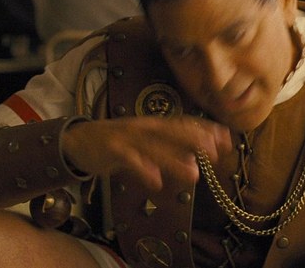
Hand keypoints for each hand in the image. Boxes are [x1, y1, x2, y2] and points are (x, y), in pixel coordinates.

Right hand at [62, 115, 231, 190]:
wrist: (77, 141)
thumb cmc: (117, 143)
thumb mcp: (145, 143)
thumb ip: (168, 150)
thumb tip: (195, 161)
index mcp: (154, 124)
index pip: (184, 124)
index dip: (205, 129)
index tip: (227, 138)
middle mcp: (144, 127)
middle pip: (173, 131)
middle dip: (196, 139)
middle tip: (217, 150)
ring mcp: (128, 137)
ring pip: (155, 147)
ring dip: (175, 160)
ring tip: (194, 174)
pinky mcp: (112, 149)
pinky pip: (130, 161)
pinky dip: (143, 169)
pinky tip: (155, 181)